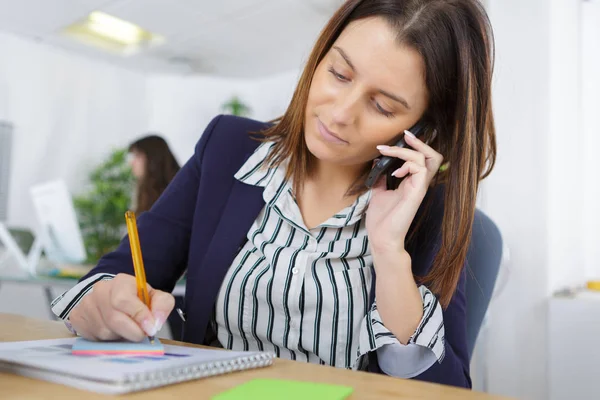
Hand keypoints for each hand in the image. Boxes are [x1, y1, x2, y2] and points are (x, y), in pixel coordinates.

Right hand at [68, 273, 174, 341]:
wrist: (112, 298)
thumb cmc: (136, 299)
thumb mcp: (155, 297)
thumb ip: (162, 306)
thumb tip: (156, 322)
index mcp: (121, 282)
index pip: (124, 300)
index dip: (138, 316)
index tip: (150, 329)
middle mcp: (100, 290)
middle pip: (114, 318)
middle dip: (131, 331)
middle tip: (141, 334)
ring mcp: (86, 303)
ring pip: (104, 330)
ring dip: (119, 335)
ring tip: (125, 328)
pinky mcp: (77, 317)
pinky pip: (92, 336)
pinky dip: (105, 339)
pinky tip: (112, 330)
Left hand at [366, 130, 443, 253]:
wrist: (381, 238)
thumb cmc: (381, 219)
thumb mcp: (379, 192)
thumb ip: (382, 177)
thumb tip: (378, 162)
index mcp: (411, 182)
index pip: (422, 159)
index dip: (413, 146)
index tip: (394, 141)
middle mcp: (418, 183)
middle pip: (433, 156)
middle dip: (420, 142)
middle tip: (404, 135)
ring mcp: (419, 188)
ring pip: (427, 159)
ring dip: (406, 151)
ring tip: (388, 152)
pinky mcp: (417, 193)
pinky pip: (421, 169)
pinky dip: (407, 164)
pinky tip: (394, 173)